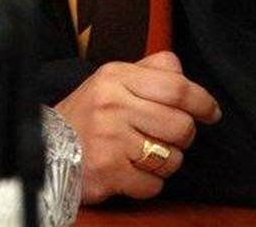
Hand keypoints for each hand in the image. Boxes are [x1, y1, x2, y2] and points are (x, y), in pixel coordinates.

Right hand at [53, 51, 221, 202]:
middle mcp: (112, 104)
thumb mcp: (112, 80)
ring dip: (165, 162)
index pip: (176, 87)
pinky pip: (154, 184)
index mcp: (116, 76)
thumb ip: (149, 70)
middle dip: (182, 137)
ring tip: (144, 155)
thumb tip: (183, 72)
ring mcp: (110, 139)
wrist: (45, 147)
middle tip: (165, 137)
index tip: (210, 112)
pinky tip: (130, 172)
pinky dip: (147, 184)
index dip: (202, 102)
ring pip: (171, 157)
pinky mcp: (108, 171)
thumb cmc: (88, 113)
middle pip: (180, 125)